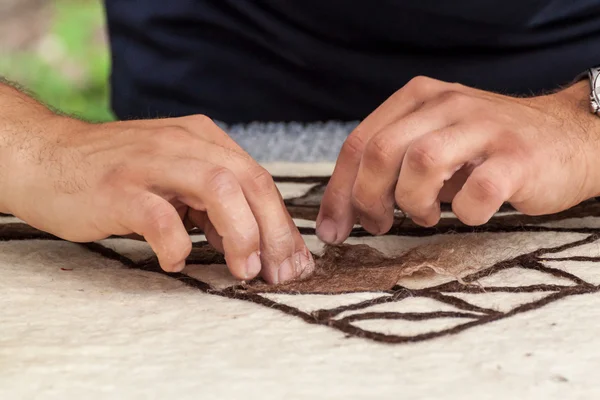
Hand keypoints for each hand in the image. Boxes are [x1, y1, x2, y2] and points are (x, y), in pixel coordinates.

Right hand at [4, 114, 313, 282]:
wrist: (46, 158)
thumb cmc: (117, 176)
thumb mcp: (175, 181)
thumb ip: (212, 205)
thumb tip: (252, 244)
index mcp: (201, 140)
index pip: (258, 179)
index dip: (282, 224)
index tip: (294, 262)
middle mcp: (182, 143)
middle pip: (249, 181)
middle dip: (274, 232)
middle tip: (280, 272)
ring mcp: (150, 163)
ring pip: (217, 187)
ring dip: (241, 233)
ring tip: (244, 270)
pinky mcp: (118, 187)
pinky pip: (159, 215)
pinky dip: (177, 243)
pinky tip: (176, 261)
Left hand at [317, 76, 599, 242]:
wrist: (567, 137)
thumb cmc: (486, 150)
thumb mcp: (432, 141)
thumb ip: (390, 164)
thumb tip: (342, 210)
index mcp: (418, 98)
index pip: (359, 143)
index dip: (338, 192)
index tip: (333, 229)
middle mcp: (447, 104)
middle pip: (381, 152)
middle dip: (367, 199)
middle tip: (379, 224)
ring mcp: (484, 127)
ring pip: (421, 163)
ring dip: (413, 203)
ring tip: (427, 215)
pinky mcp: (517, 157)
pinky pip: (476, 191)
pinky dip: (466, 213)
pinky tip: (471, 213)